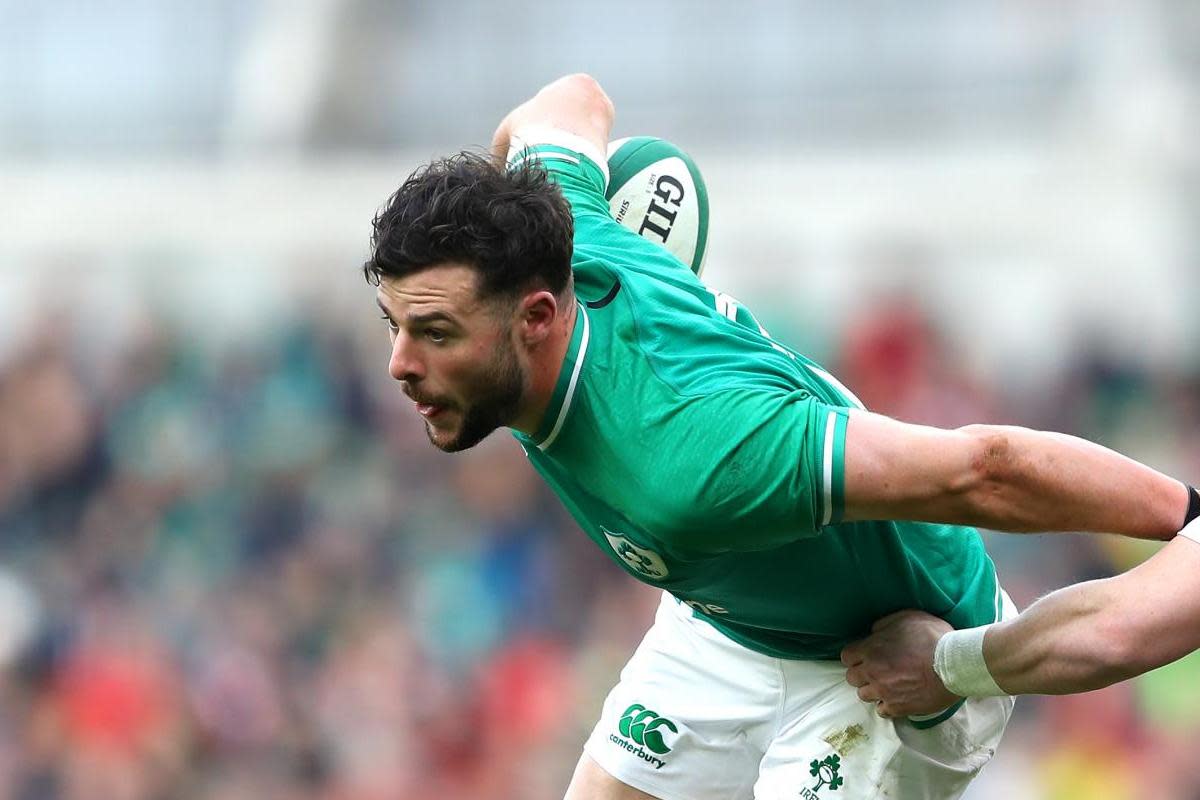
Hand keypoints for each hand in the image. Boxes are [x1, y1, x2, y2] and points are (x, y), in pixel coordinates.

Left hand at [840, 610, 960, 717]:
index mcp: (871, 650)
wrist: (954, 665)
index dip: (855, 656)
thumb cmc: (932, 637)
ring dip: (872, 689)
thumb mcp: (906, 618)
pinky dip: (886, 705)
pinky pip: (882, 711)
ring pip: (864, 695)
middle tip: (876, 669)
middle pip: (852, 678)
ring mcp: (884, 692)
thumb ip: (884, 624)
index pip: (846, 657)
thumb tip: (873, 632)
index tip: (865, 655)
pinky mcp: (898, 708)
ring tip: (886, 684)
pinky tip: (896, 697)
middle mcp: (872, 672)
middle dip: (861, 673)